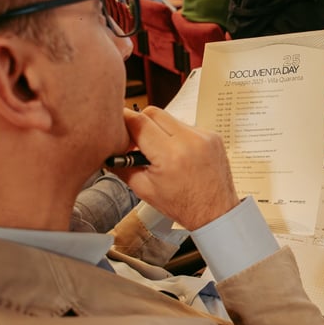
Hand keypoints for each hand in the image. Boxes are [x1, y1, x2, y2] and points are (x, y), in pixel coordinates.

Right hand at [110, 107, 238, 229]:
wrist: (215, 211)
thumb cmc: (182, 205)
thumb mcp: (143, 189)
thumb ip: (122, 164)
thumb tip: (107, 146)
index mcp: (170, 155)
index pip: (138, 122)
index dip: (123, 120)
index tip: (116, 124)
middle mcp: (190, 140)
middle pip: (153, 113)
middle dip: (140, 124)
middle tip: (135, 142)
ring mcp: (204, 136)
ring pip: (170, 118)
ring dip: (159, 129)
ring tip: (158, 151)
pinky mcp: (213, 135)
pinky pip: (186, 126)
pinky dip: (176, 135)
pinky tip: (177, 153)